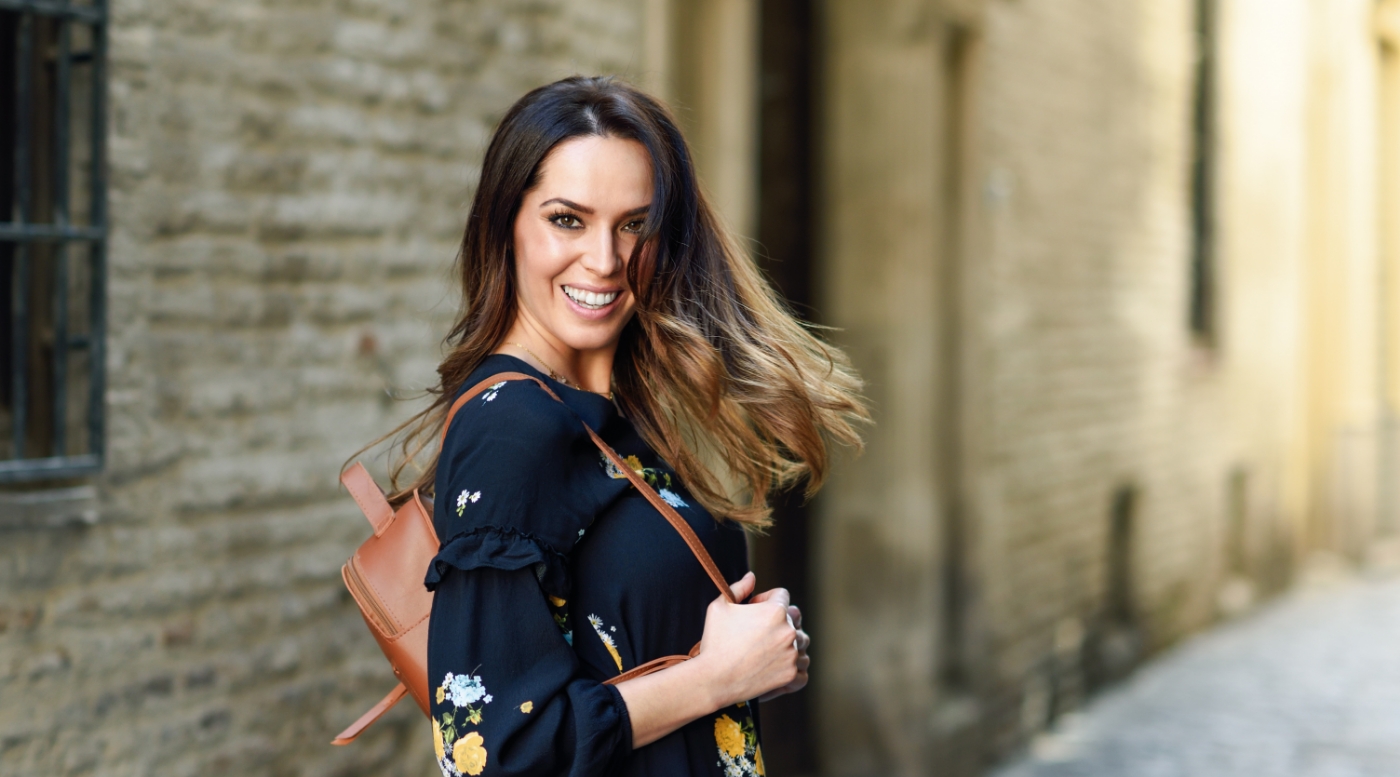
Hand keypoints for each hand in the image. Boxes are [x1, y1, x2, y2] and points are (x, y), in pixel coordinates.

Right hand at [693, 572, 799, 708]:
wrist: (713, 679)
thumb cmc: (715, 641)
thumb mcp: (720, 606)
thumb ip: (739, 587)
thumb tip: (752, 577)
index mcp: (775, 611)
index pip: (782, 595)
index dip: (766, 599)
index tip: (753, 610)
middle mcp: (789, 632)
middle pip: (794, 619)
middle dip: (778, 621)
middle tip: (758, 632)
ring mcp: (791, 655)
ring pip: (802, 643)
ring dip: (790, 644)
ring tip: (769, 650)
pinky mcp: (790, 675)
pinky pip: (803, 670)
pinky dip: (795, 668)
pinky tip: (780, 666)